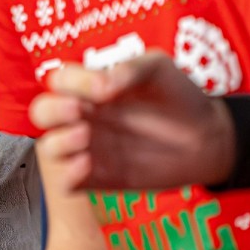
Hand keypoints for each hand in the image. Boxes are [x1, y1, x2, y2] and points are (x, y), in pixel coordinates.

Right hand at [29, 51, 237, 193]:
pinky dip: (67, 174)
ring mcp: (89, 148)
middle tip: (78, 112)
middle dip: (52, 110)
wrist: (208, 139)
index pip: (60, 79)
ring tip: (86, 137)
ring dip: (58, 142)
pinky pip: (66, 182)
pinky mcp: (98, 178)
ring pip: (47, 147)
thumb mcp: (157, 68)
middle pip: (42, 111)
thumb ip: (128, 68)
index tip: (103, 89)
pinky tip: (88, 164)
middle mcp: (84, 116)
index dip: (73, 82)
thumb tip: (102, 86)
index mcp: (92, 86)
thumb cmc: (179, 97)